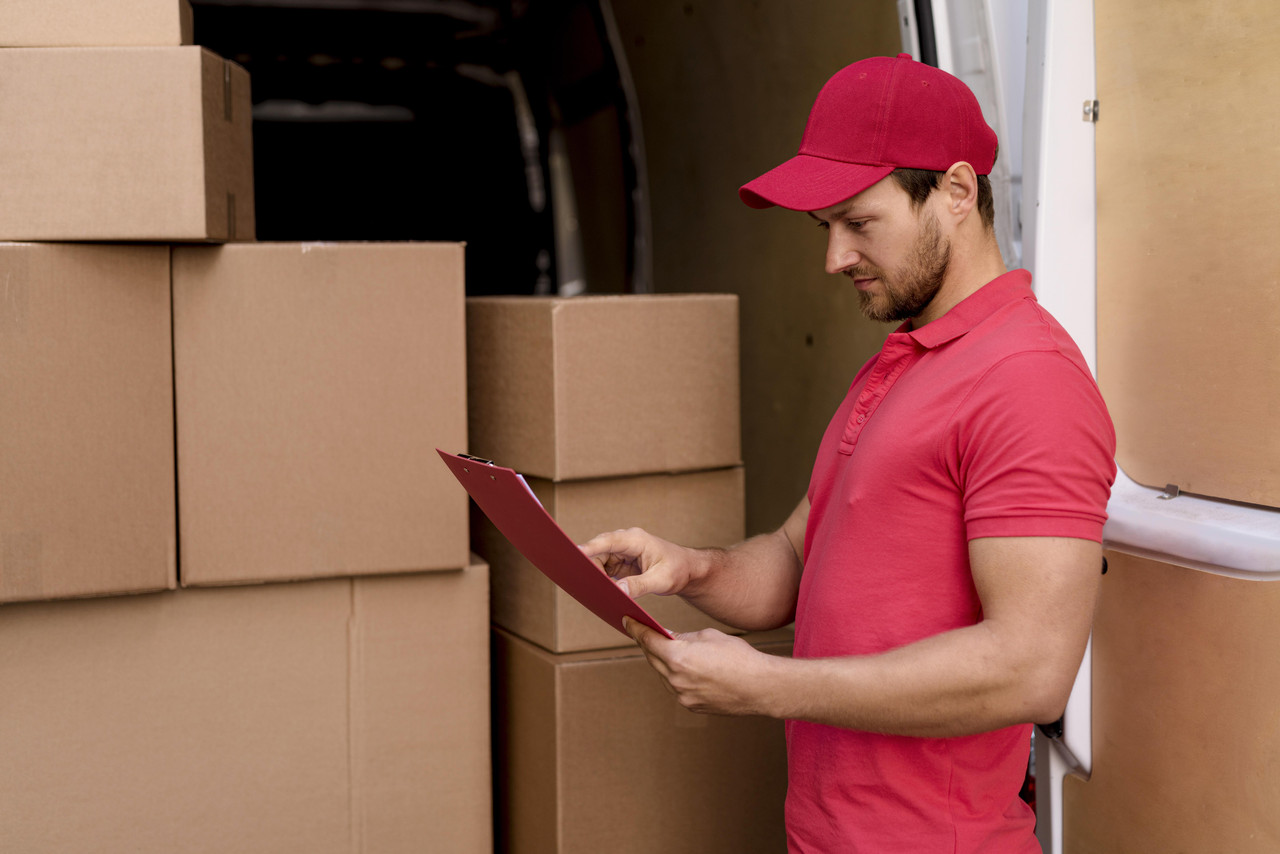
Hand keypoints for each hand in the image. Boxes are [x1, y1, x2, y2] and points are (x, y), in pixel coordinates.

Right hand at [578, 527, 697, 598]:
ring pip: (599, 561)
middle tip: (580, 581)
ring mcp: (622, 552)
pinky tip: (599, 590)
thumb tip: (618, 591)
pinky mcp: (621, 563)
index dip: (590, 547)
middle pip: (599, 551)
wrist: (688, 570)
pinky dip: (601, 579)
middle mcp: (626, 543)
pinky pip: (604, 569)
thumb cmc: (678, 569)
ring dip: (595, 574)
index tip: (575, 554)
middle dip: (588, 564)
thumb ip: (639, 585)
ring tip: (591, 589)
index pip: (608, 541)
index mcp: (636, 540)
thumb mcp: (661, 580)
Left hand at [623, 618, 778, 716]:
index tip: (627, 621)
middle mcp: (675, 680)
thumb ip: (683, 637)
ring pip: (663, 674)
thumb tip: (670, 638)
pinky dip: (675, 676)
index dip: (635, 628)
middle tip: (641, 631)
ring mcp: (682, 696)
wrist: (760, 687)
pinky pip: (676, 687)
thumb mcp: (708, 636)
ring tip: (661, 649)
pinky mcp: (691, 705)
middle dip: (647, 643)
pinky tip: (681, 667)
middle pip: (652, 658)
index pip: (648, 640)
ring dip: (661, 661)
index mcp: (678, 658)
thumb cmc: (739, 657)